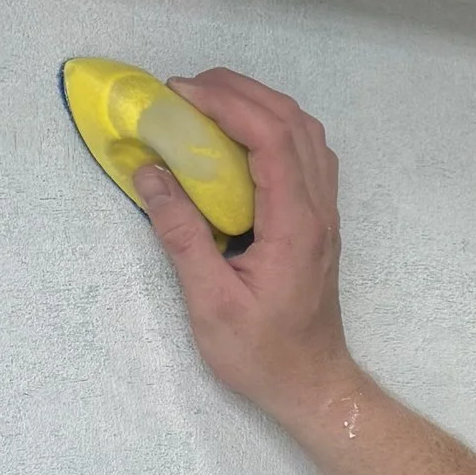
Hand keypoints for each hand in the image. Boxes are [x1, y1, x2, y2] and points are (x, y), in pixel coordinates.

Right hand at [135, 68, 357, 426]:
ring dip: (260, 105)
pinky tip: (239, 139)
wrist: (312, 385)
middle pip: (292, 122)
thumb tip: (151, 174)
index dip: (226, 103)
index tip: (180, 94)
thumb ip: (181, 235)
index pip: (270, 138)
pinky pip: (306, 155)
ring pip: (305, 134)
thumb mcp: (210, 303)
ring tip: (209, 103)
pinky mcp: (319, 222)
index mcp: (294, 225)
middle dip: (240, 92)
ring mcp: (325, 214)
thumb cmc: (263, 355)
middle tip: (186, 89)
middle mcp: (318, 210)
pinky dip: (274, 130)